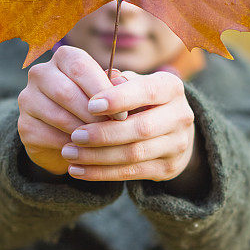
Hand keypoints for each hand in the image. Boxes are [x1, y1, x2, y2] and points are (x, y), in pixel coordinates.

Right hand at [17, 46, 119, 174]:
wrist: (69, 137)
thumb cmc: (93, 107)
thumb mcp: (107, 94)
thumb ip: (114, 86)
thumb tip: (122, 82)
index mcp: (63, 57)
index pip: (80, 67)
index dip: (103, 90)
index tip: (122, 114)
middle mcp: (40, 73)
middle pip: (67, 93)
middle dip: (94, 115)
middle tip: (113, 132)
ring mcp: (28, 99)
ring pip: (59, 116)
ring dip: (84, 132)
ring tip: (102, 142)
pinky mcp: (25, 125)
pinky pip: (49, 136)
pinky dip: (71, 146)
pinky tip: (85, 151)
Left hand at [61, 70, 196, 180]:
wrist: (173, 131)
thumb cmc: (142, 100)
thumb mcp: (134, 83)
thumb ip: (118, 81)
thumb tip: (105, 77)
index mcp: (171, 87)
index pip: (147, 91)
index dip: (119, 99)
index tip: (90, 105)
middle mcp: (180, 115)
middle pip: (141, 128)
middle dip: (104, 134)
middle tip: (74, 136)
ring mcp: (177, 144)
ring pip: (134, 154)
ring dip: (98, 156)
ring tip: (69, 153)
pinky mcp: (168, 168)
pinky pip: (131, 173)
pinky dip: (102, 173)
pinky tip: (79, 170)